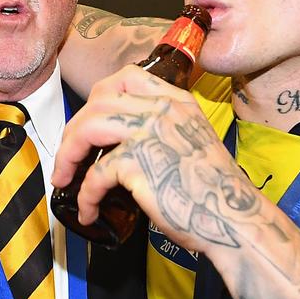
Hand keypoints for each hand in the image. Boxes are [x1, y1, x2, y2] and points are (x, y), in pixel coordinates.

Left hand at [52, 66, 252, 256]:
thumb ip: (164, 131)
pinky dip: (86, 195)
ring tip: (64, 177)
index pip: (127, 78)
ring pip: (89, 128)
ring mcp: (151, 134)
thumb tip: (122, 145)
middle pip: (98, 101)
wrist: (235, 220)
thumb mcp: (193, 143)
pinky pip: (97, 174)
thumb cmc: (214, 192)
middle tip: (67, 156)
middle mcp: (164, 111)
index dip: (98, 97)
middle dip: (73, 129)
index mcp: (177, 102)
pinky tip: (87, 210)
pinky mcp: (140, 164)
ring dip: (68, 155)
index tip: (88, 120)